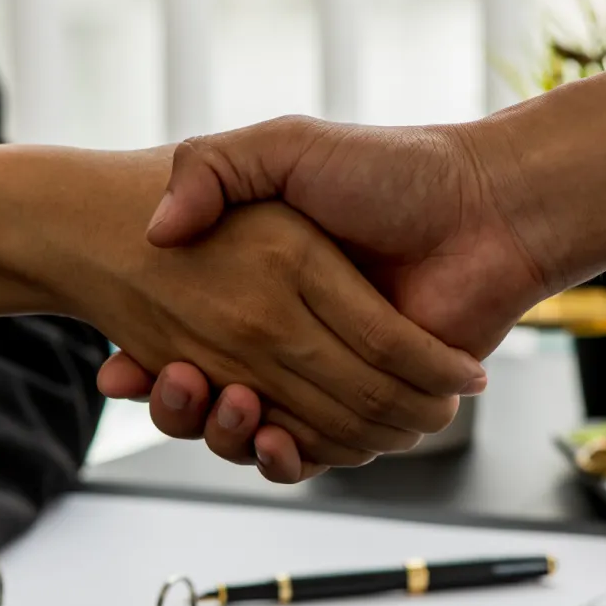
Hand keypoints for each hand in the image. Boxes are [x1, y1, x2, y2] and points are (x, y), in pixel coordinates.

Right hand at [0, 144, 484, 462]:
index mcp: (258, 290)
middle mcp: (284, 340)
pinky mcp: (369, 413)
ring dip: (228, 435)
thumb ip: (216, 168)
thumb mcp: (288, 147)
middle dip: (178, 407)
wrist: (488, 208)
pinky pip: (316, 454)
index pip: (179, 343)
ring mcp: (325, 379)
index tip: (116, 371)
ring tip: (230, 404)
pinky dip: (290, 458)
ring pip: (252, 436)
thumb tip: (158, 229)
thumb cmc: (390, 170)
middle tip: (174, 380)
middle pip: (207, 401)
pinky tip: (276, 439)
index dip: (143, 368)